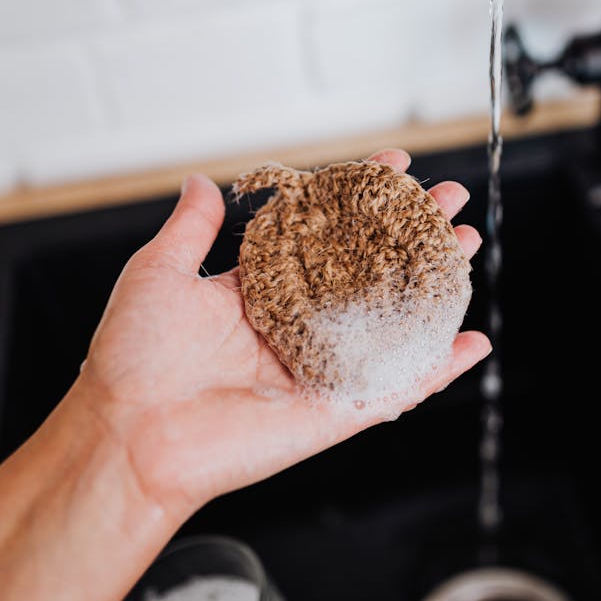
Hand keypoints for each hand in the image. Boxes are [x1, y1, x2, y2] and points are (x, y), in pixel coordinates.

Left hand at [78, 149, 490, 518]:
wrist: (128, 436)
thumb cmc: (133, 358)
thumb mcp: (159, 273)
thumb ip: (191, 227)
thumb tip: (199, 181)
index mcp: (261, 291)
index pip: (325, 233)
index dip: (361, 198)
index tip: (395, 165)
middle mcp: (296, 325)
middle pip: (370, 270)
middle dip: (412, 233)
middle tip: (448, 201)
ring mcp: (320, 366)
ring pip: (391, 320)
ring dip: (435, 285)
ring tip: (467, 246)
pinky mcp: (334, 409)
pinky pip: (396, 386)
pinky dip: (437, 368)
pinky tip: (472, 341)